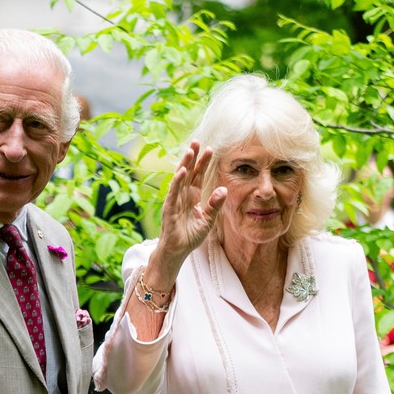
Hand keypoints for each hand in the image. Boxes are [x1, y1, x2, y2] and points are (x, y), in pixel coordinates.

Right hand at [148, 141, 227, 282]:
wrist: (177, 252)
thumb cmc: (190, 237)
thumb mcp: (208, 221)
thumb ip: (215, 205)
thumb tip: (224, 189)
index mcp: (192, 197)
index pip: (198, 176)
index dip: (203, 163)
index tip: (210, 149)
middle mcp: (182, 196)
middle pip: (188, 172)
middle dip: (193, 157)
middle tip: (197, 141)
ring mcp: (174, 201)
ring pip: (180, 179)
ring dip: (185, 164)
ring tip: (190, 151)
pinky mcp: (169, 209)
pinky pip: (173, 193)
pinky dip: (177, 181)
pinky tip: (183, 171)